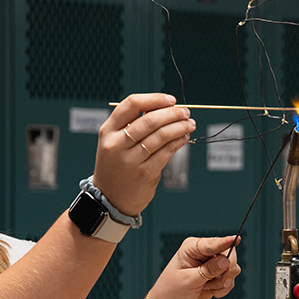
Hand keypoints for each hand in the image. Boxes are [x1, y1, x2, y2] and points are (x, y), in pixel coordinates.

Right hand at [93, 94, 194, 217]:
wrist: (109, 200)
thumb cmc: (116, 168)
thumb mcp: (114, 143)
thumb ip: (133, 126)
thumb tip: (166, 109)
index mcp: (108, 131)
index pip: (131, 105)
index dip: (154, 99)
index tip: (170, 100)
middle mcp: (117, 144)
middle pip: (150, 119)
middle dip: (173, 113)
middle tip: (185, 112)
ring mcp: (130, 160)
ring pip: (161, 135)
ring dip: (180, 126)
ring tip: (190, 124)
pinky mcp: (145, 173)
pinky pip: (167, 152)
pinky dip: (178, 142)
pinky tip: (184, 137)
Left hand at [145, 236, 241, 298]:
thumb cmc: (173, 289)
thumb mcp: (188, 280)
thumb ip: (207, 271)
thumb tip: (225, 261)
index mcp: (192, 247)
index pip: (211, 244)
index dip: (225, 242)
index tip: (236, 239)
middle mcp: (205, 252)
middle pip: (228, 254)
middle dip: (227, 270)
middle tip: (222, 282)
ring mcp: (213, 262)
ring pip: (232, 268)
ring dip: (223, 282)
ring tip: (208, 287)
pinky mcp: (219, 274)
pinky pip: (231, 279)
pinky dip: (223, 289)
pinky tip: (211, 290)